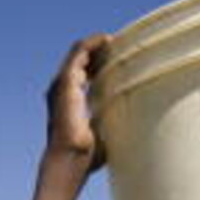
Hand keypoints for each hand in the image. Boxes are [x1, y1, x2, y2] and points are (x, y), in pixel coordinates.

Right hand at [45, 34, 109, 171]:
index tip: (118, 60)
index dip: (99, 64)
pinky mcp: (67, 80)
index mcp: (69, 100)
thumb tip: (136, 126)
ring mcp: (62, 84)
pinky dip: (93, 43)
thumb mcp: (103, 134)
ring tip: (116, 40)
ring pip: (79, 51)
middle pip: (80, 59)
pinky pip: (80, 51)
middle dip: (100, 51)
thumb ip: (113, 124)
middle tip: (121, 47)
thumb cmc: (84, 156)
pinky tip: (108, 40)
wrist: (70, 160)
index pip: (82, 73)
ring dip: (98, 44)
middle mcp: (62, 89)